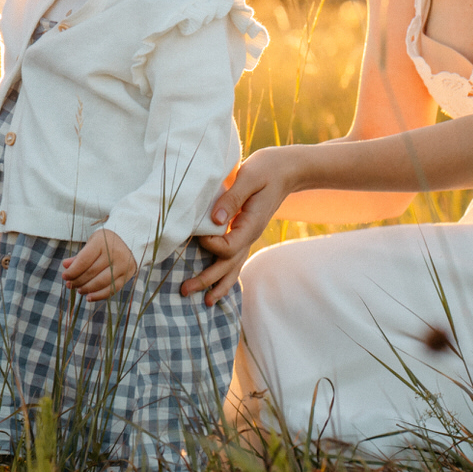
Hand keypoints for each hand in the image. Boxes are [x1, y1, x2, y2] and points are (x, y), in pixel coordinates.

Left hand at [63, 229, 137, 300]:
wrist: (129, 241)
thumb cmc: (105, 242)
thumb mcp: (92, 243)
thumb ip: (79, 256)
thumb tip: (65, 266)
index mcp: (102, 243)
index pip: (84, 260)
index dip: (73, 271)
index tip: (64, 276)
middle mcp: (114, 254)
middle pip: (91, 272)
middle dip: (78, 281)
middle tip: (70, 285)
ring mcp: (122, 265)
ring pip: (101, 282)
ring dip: (87, 289)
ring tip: (79, 290)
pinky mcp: (127, 275)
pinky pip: (112, 289)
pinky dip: (99, 295)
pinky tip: (89, 297)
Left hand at [181, 146, 300, 304]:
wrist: (288, 169)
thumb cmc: (268, 169)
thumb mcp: (249, 177)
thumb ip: (231, 198)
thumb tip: (213, 220)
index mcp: (250, 225)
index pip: (227, 247)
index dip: (209, 245)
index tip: (195, 233)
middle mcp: (250, 235)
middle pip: (228, 265)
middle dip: (206, 279)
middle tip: (184, 290)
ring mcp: (249, 236)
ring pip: (234, 267)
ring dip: (218, 284)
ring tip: (204, 302)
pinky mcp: (245, 232)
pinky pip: (236, 258)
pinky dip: (226, 274)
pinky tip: (216, 286)